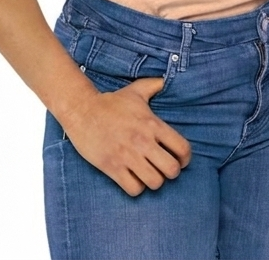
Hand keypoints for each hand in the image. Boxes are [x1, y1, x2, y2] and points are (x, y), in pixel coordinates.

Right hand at [60, 77, 191, 195]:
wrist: (82, 111)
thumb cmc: (112, 102)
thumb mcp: (137, 90)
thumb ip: (155, 85)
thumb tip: (167, 79)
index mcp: (153, 124)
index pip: (182, 148)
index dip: (185, 158)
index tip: (181, 159)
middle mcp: (143, 141)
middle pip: (172, 170)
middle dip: (172, 172)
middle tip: (165, 168)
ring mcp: (127, 156)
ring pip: (154, 182)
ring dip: (155, 181)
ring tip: (150, 174)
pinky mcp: (112, 167)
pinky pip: (134, 189)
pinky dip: (137, 188)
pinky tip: (134, 179)